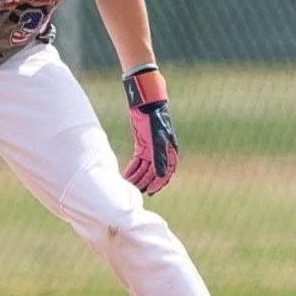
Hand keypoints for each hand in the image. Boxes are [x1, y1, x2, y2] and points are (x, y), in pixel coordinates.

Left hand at [122, 66, 179, 194]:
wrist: (145, 103)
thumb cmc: (155, 118)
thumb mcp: (157, 138)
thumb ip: (159, 157)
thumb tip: (161, 176)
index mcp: (170, 152)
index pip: (166, 173)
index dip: (158, 184)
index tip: (149, 192)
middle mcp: (162, 152)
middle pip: (153, 173)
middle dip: (145, 182)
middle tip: (135, 191)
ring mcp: (151, 149)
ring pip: (144, 169)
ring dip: (137, 177)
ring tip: (128, 185)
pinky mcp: (142, 145)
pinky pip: (138, 162)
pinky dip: (132, 169)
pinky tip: (126, 176)